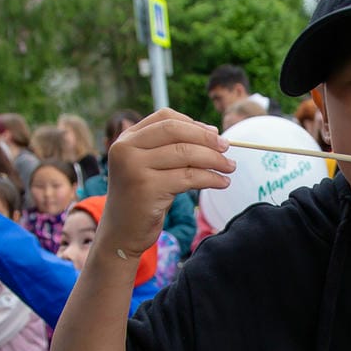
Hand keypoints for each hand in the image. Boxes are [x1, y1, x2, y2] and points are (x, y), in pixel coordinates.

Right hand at [100, 109, 233, 256]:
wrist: (121, 233)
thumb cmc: (142, 198)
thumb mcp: (149, 167)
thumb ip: (170, 148)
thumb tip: (212, 132)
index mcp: (126, 139)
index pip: (165, 118)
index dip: (193, 124)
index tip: (214, 134)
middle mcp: (126, 149)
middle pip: (176, 131)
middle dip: (206, 138)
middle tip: (227, 148)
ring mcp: (134, 168)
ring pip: (185, 154)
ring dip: (214, 159)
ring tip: (229, 167)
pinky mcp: (147, 188)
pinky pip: (189, 177)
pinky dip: (210, 178)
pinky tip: (222, 183)